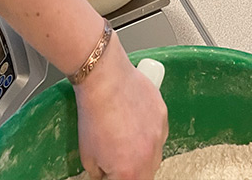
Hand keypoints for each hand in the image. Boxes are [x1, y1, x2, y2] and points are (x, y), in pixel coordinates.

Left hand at [75, 34, 167, 179]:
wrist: (105, 81)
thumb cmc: (93, 116)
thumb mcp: (88, 157)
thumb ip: (102, 173)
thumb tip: (106, 174)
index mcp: (130, 172)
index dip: (114, 178)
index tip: (109, 173)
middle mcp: (150, 156)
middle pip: (145, 175)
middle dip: (131, 172)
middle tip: (117, 160)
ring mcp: (160, 134)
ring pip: (155, 154)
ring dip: (143, 153)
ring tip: (126, 137)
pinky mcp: (164, 115)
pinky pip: (160, 132)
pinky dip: (149, 132)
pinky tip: (134, 122)